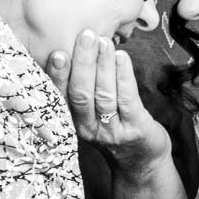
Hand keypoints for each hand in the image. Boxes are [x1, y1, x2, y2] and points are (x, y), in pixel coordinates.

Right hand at [45, 29, 169, 174]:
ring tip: (104, 41)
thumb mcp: (92, 114)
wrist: (141, 164)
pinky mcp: (135, 129)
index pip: (61, 96)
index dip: (57, 75)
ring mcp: (112, 130)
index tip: (57, 51)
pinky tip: (122, 57)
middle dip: (83, 62)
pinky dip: (124, 76)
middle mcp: (89, 128)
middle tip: (85, 35)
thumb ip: (84, 87)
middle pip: (81, 93)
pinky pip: (127, 100)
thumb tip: (80, 46)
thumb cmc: (115, 129)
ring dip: (103, 65)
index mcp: (73, 121)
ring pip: (103, 95)